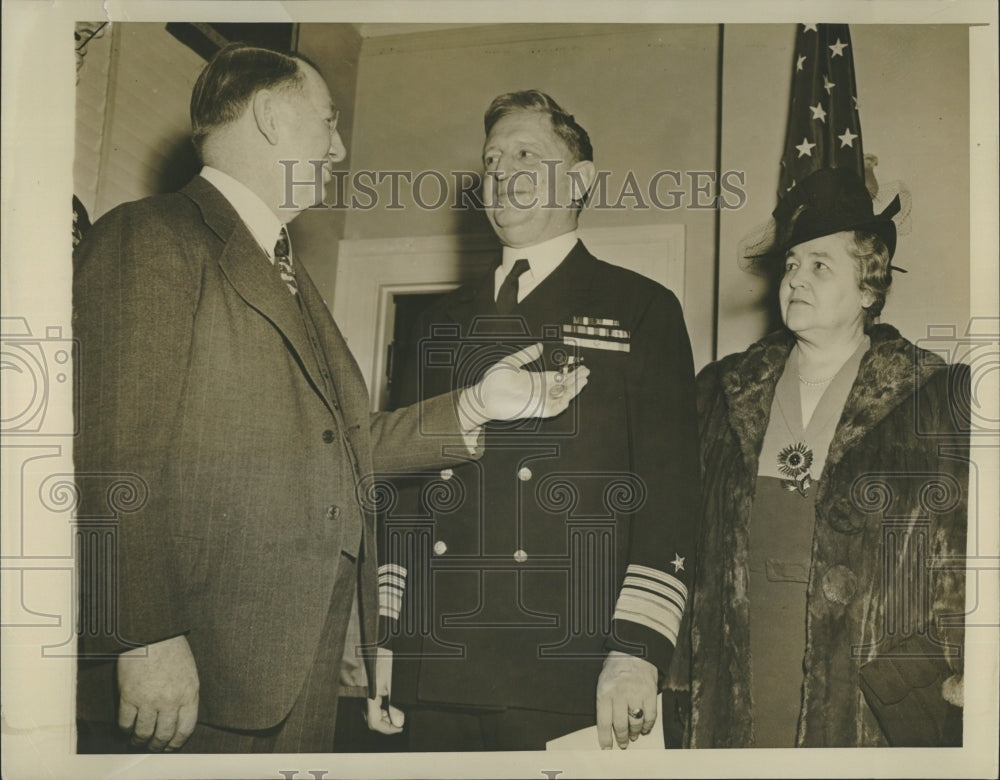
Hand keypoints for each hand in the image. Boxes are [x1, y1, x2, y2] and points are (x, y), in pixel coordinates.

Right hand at [117, 634, 198, 750]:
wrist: (152, 632)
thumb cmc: (171, 648)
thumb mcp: (189, 671)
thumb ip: (185, 694)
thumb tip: (178, 716)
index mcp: (189, 693)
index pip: (186, 728)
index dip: (177, 742)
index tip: (171, 746)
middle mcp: (171, 700)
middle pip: (164, 734)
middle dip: (158, 745)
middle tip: (153, 748)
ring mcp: (149, 699)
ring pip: (144, 732)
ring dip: (140, 741)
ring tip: (137, 742)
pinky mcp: (129, 696)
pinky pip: (126, 723)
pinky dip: (125, 731)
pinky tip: (125, 731)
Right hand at [364, 648, 403, 734]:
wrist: (368, 643)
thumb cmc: (379, 658)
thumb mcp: (392, 680)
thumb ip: (395, 704)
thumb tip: (398, 721)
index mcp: (368, 697)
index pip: (374, 723)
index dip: (388, 729)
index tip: (400, 727)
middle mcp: (361, 697)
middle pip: (371, 720)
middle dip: (386, 722)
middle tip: (399, 717)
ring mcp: (359, 693)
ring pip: (369, 712)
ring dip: (382, 714)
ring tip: (394, 707)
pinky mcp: (359, 687)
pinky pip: (367, 703)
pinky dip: (377, 705)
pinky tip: (386, 699)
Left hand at [458, 343, 589, 426]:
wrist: (483, 396)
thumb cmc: (494, 381)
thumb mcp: (512, 362)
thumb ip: (527, 354)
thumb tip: (540, 345)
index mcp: (535, 379)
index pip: (557, 377)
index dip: (569, 373)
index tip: (580, 367)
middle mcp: (539, 390)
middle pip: (563, 386)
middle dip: (575, 380)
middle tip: (587, 373)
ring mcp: (538, 400)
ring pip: (561, 397)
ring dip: (573, 390)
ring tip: (584, 381)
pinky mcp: (535, 409)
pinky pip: (553, 409)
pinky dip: (562, 403)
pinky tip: (569, 395)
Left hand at [596, 651, 657, 749]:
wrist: (634, 651)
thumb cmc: (616, 669)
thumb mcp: (603, 682)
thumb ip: (604, 702)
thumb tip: (607, 727)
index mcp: (604, 692)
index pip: (603, 722)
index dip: (605, 738)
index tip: (606, 748)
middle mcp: (620, 695)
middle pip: (621, 725)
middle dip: (621, 738)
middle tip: (622, 744)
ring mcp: (636, 694)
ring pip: (636, 723)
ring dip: (634, 733)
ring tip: (633, 736)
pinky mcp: (650, 694)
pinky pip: (650, 716)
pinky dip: (648, 726)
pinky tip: (645, 728)